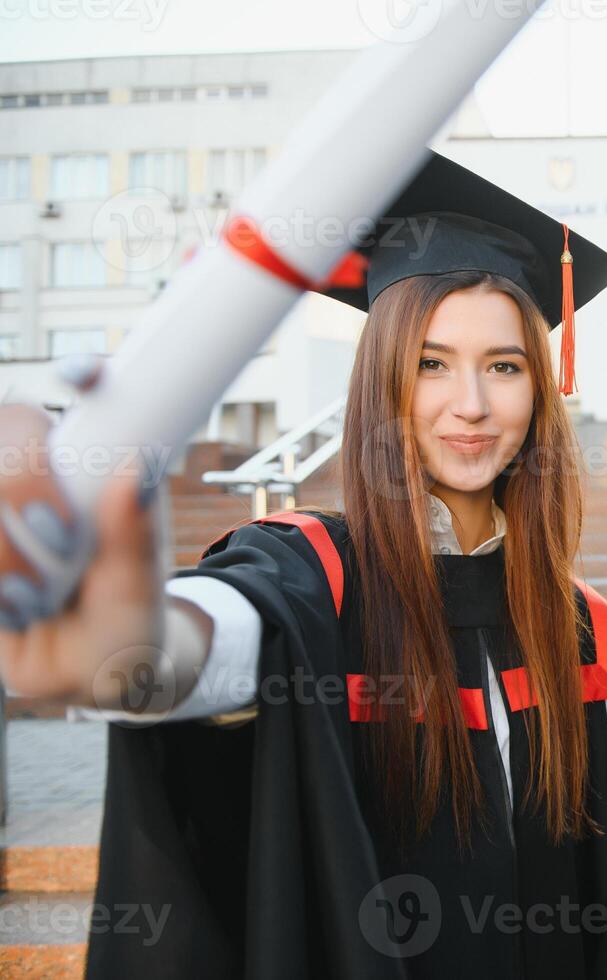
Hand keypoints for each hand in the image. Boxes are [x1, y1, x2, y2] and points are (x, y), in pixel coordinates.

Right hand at [0, 357, 166, 706]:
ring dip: (6, 549)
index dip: (85, 373)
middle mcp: (42, 471)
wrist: (85, 674)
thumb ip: (136, 540)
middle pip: (11, 428)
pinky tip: (12, 608)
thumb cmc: (123, 623)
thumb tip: (136, 472)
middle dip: (23, 482)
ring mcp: (4, 506)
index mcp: (99, 467)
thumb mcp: (138, 593)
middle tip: (60, 537)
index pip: (87, 394)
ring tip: (34, 597)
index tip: (87, 378)